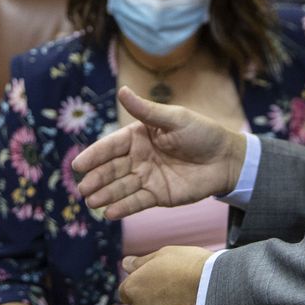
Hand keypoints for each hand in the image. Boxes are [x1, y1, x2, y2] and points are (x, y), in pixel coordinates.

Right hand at [72, 86, 246, 218]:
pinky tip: (110, 213)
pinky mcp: (158, 196)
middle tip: (83, 189)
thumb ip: (146, 110)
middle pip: (112, 169)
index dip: (94, 155)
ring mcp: (147, 177)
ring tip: (91, 202)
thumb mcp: (174, 118)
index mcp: (138, 136)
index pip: (111, 146)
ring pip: (121, 187)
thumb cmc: (202, 133)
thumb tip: (122, 90)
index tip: (78, 165)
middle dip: (97, 179)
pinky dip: (123, 208)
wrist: (226, 159)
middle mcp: (138, 157)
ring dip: (105, 195)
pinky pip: (137, 202)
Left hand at [120, 246, 208, 304]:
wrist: (215, 284)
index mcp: (133, 287)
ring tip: (181, 301)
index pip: (125, 291)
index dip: (139, 285)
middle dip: (149, 300)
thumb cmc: (188, 265)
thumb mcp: (162, 254)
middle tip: (170, 290)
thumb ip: (140, 262)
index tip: (154, 282)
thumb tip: (125, 263)